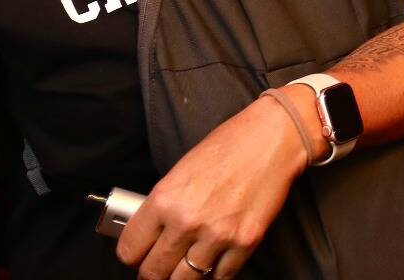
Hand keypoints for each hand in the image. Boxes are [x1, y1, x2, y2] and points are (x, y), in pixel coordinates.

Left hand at [115, 96, 306, 278]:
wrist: (275, 137)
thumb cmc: (230, 146)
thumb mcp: (182, 171)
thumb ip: (163, 206)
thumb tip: (150, 235)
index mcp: (164, 200)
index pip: (129, 251)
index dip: (134, 256)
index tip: (141, 255)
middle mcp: (187, 221)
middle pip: (153, 273)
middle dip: (155, 272)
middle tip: (162, 266)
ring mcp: (217, 235)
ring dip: (185, 276)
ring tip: (188, 266)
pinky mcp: (246, 242)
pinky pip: (221, 277)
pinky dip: (217, 273)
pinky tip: (216, 259)